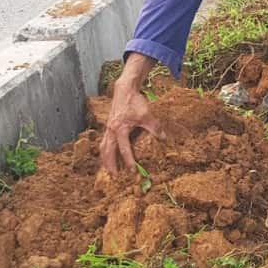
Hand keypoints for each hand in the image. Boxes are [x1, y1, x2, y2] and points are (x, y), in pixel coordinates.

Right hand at [99, 54, 166, 174]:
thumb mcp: (146, 115)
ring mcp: (108, 128)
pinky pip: (104, 142)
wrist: (124, 90)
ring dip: (105, 159)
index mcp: (120, 129)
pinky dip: (105, 150)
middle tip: (114, 177)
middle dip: (110, 165)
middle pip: (108, 152)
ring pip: (103, 147)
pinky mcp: (108, 126)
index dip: (128, 161)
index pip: (124, 149)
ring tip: (108, 170)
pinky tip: (108, 155)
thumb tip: (163, 138)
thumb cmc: (134, 102)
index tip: (132, 171)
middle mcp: (111, 130)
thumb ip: (154, 127)